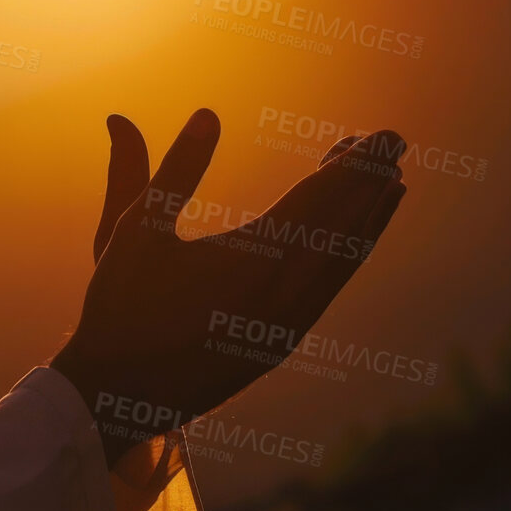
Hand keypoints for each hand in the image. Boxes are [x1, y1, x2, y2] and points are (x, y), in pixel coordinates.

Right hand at [51, 109, 406, 466]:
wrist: (117, 396)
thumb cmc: (118, 306)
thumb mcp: (135, 228)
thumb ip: (176, 169)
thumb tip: (207, 115)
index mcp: (252, 260)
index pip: (321, 200)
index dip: (355, 164)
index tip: (382, 133)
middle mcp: (283, 295)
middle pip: (345, 227)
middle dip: (370, 181)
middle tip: (393, 141)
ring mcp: (288, 326)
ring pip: (344, 264)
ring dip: (367, 219)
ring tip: (390, 182)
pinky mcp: (282, 345)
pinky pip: (329, 291)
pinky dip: (349, 258)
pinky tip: (354, 241)